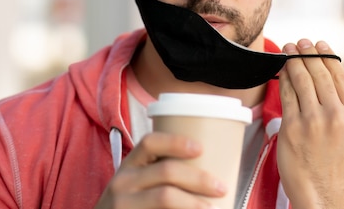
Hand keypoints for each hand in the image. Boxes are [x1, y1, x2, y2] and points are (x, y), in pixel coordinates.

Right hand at [94, 132, 226, 208]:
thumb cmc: (130, 202)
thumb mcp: (135, 182)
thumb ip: (159, 172)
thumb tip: (209, 166)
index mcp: (130, 165)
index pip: (150, 142)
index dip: (176, 142)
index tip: (201, 148)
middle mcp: (123, 182)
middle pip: (166, 171)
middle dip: (198, 178)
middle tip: (220, 187)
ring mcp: (124, 204)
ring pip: (165, 197)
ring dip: (193, 202)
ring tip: (212, 207)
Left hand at [278, 39, 343, 208]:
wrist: (320, 188)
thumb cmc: (333, 158)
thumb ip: (342, 102)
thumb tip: (326, 71)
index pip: (338, 74)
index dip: (326, 55)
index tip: (318, 43)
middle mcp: (336, 115)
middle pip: (319, 73)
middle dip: (308, 53)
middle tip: (300, 42)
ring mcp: (313, 121)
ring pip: (301, 80)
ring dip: (293, 60)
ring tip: (288, 49)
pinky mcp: (293, 127)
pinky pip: (286, 94)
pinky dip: (283, 78)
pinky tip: (281, 69)